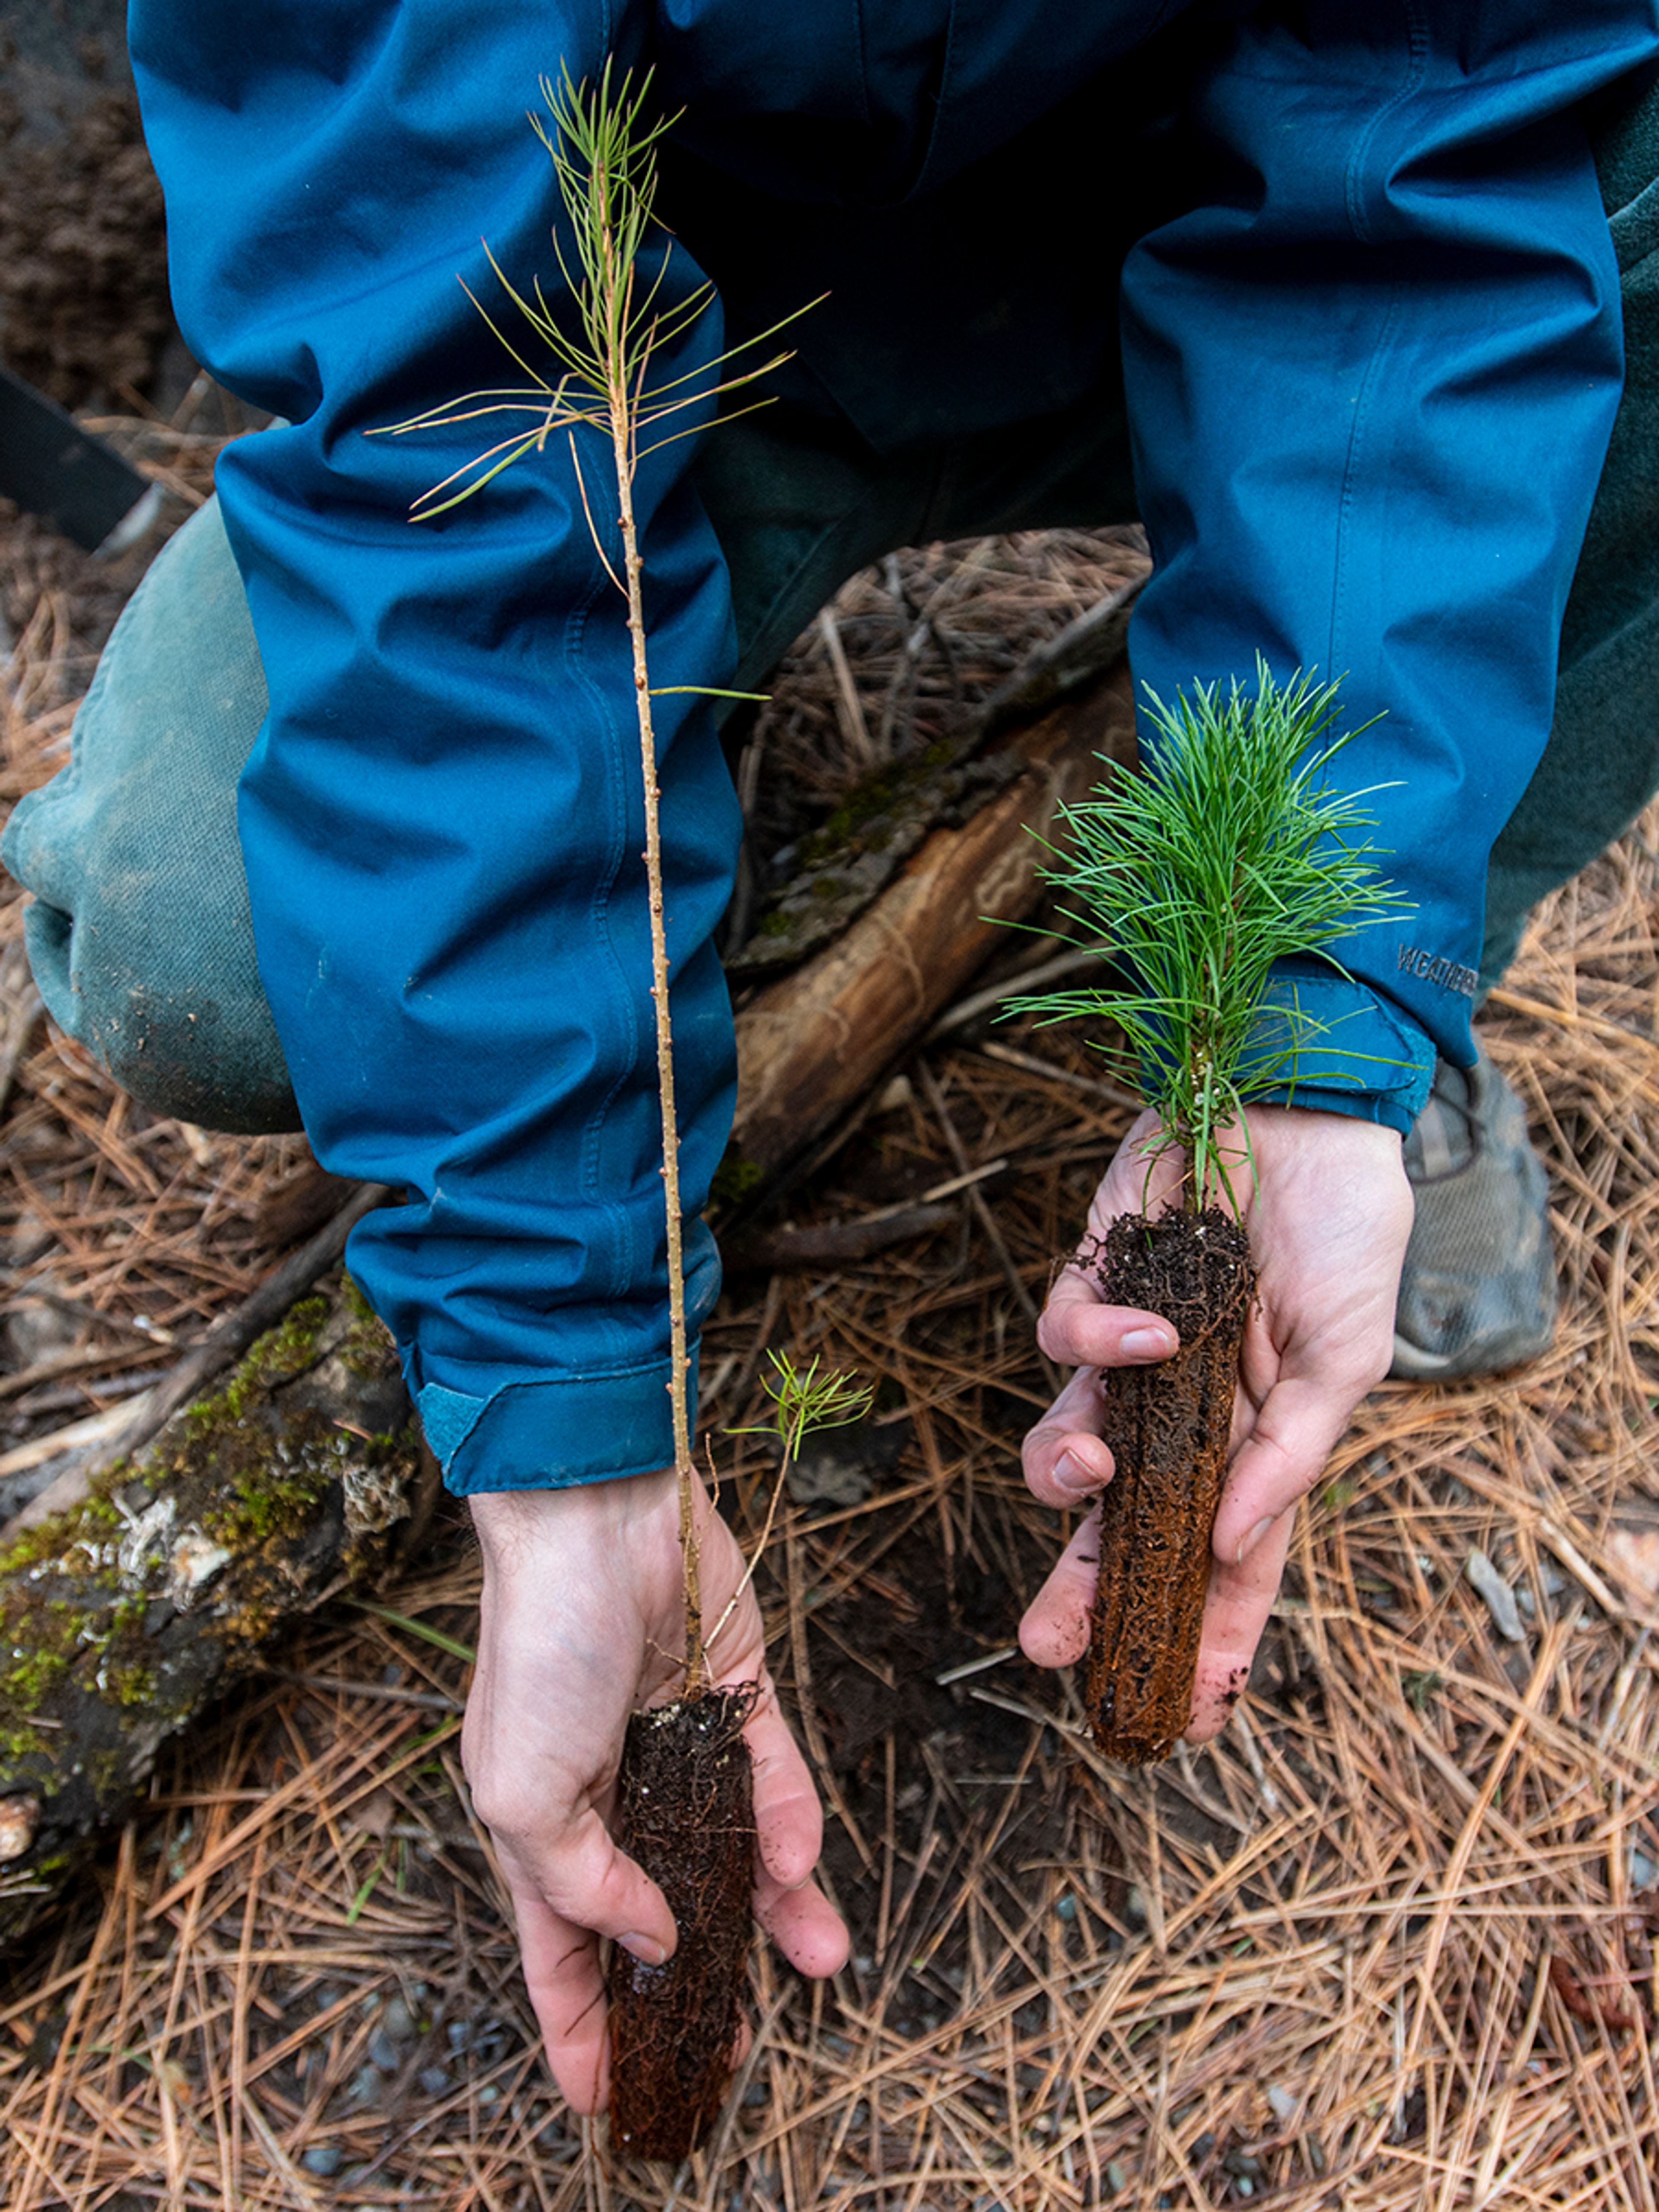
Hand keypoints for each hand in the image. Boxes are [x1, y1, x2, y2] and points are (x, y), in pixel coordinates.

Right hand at [464, 1472, 847, 2113]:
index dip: (579, 2028)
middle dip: (694, 1987)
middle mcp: (612, 1793)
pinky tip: (805, 1870)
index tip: (604, 2102)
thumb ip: (584, 1883)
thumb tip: (652, 1939)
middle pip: (659, 1914)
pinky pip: (773, 1779)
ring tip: (822, 1964)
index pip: (559, 1954)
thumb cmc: (538, 1647)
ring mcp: (676, 1745)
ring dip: (776, 1914)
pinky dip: (791, 1822)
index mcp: (541, 1825)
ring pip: (733, 1853)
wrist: (599, 1518)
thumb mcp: (521, 1789)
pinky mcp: (736, 1698)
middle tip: (735, 2054)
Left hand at [1018, 1104, 1411, 1736]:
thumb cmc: (1343, 1232)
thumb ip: (1289, 1454)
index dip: (1207, 1640)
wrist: (1302, 1108)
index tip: (1185, 1717)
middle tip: (1047, 1649)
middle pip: (1122, 1531)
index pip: (1224, 1565)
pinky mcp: (1090, 1287)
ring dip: (1062, 1475)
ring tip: (1090, 1472)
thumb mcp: (1346, 1358)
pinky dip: (1099, 1341)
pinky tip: (1152, 1324)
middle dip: (1081, 1594)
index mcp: (1253, 1444)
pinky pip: (1063, 1339)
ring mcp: (1132, 1354)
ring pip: (1067, 1447)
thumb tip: (1235, 1542)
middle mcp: (1183, 1413)